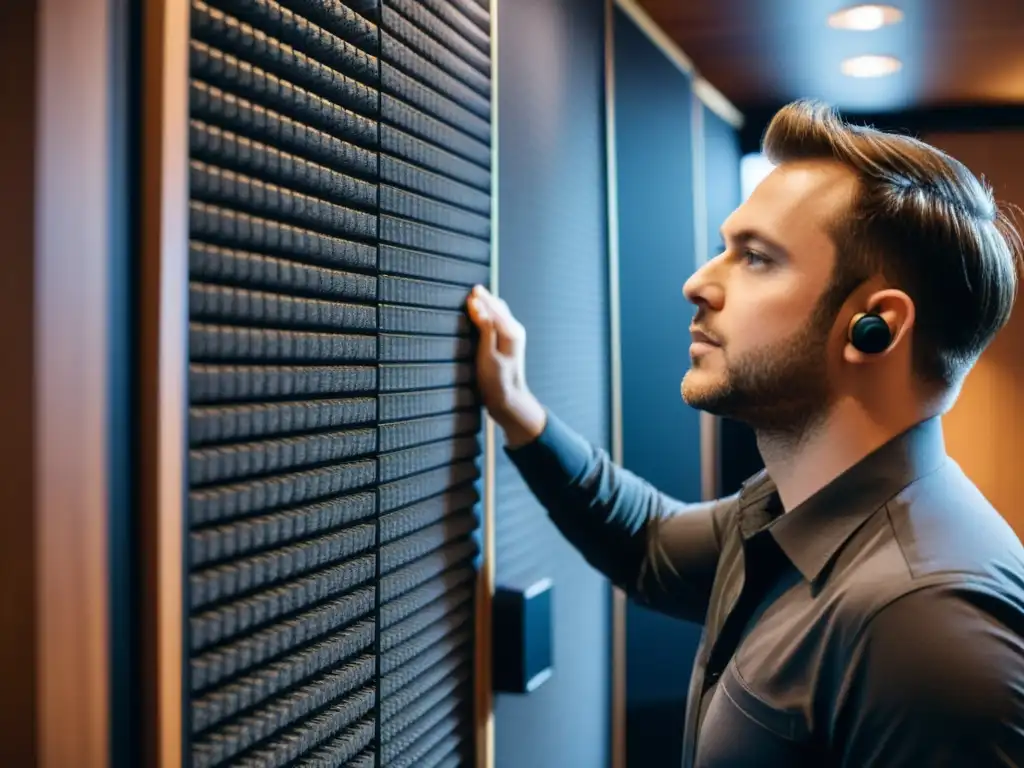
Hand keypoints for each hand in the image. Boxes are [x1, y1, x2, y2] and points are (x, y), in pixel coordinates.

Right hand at [466, 284, 546, 447]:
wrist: (508, 402)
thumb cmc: (496, 382)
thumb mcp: (487, 355)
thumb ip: (484, 328)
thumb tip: (477, 303)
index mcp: (511, 331)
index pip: (494, 307)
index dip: (481, 298)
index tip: (470, 290)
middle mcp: (515, 331)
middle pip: (498, 307)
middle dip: (484, 298)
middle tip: (471, 290)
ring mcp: (513, 337)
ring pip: (499, 314)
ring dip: (487, 305)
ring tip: (474, 297)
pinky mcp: (508, 343)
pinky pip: (497, 322)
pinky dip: (488, 315)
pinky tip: (480, 315)